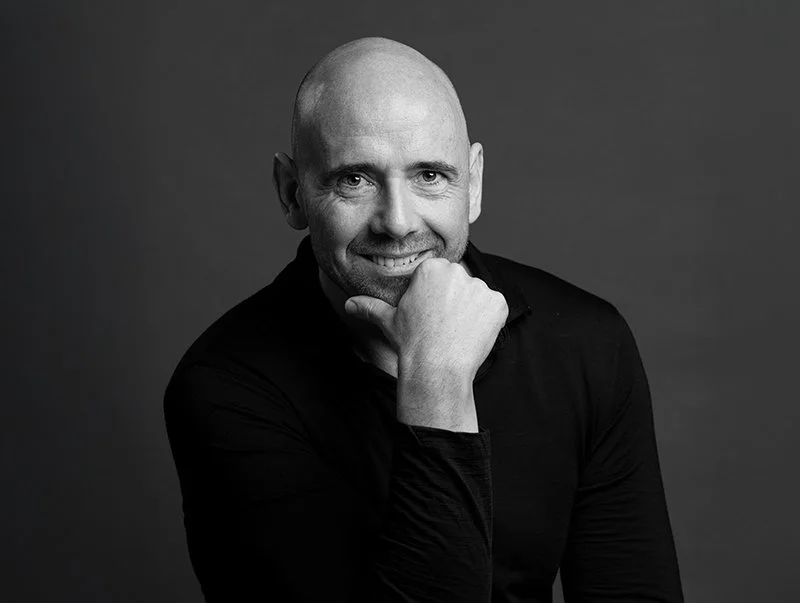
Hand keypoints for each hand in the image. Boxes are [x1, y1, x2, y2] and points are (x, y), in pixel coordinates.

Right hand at [344, 258, 507, 430]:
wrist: (437, 369)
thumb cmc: (412, 343)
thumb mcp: (389, 321)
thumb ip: (371, 307)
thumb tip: (349, 305)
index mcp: (432, 269)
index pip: (439, 275)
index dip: (436, 296)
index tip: (432, 313)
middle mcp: (458, 272)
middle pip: (460, 282)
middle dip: (454, 300)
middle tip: (444, 324)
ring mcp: (481, 288)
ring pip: (478, 295)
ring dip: (472, 310)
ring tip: (457, 331)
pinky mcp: (498, 304)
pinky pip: (495, 308)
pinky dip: (488, 320)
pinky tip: (472, 334)